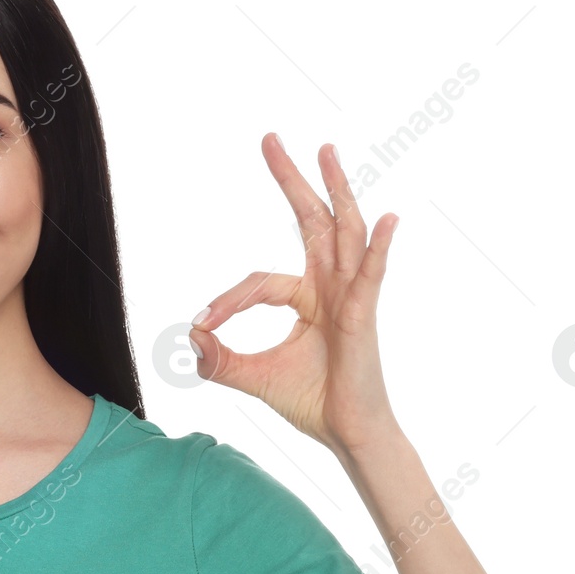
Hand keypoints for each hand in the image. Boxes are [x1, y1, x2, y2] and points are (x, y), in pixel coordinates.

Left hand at [188, 133, 401, 457]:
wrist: (347, 434)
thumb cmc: (312, 401)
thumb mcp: (253, 376)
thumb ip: (219, 359)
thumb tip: (188, 337)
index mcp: (308, 296)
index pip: (258, 281)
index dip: (227, 301)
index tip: (203, 323)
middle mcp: (331, 287)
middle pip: (310, 222)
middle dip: (290, 181)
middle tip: (269, 140)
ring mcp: (351, 297)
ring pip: (343, 232)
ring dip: (335, 190)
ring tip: (325, 151)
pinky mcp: (364, 315)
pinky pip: (373, 274)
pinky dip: (380, 246)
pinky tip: (386, 218)